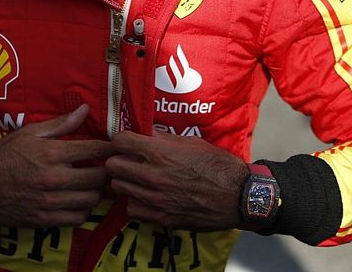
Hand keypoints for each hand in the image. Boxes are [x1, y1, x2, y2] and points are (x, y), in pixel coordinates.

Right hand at [0, 104, 113, 226]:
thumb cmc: (3, 154)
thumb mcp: (29, 132)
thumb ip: (60, 124)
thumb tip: (85, 110)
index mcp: (51, 153)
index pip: (96, 150)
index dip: (111, 149)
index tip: (116, 149)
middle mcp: (54, 178)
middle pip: (100, 178)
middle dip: (107, 171)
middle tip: (106, 167)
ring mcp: (50, 201)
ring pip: (92, 200)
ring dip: (97, 191)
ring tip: (92, 183)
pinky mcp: (44, 219)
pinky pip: (77, 218)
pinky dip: (83, 209)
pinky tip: (78, 199)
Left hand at [105, 131, 247, 229]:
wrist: (238, 197)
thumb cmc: (218, 166)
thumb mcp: (192, 142)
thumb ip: (164, 138)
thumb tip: (145, 133)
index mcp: (160, 153)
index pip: (120, 141)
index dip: (121, 140)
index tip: (126, 142)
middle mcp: (153, 175)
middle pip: (112, 166)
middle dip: (117, 160)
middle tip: (127, 161)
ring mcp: (155, 199)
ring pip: (118, 188)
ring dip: (124, 182)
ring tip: (135, 179)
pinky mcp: (161, 217)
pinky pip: (132, 209)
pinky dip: (134, 203)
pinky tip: (144, 197)